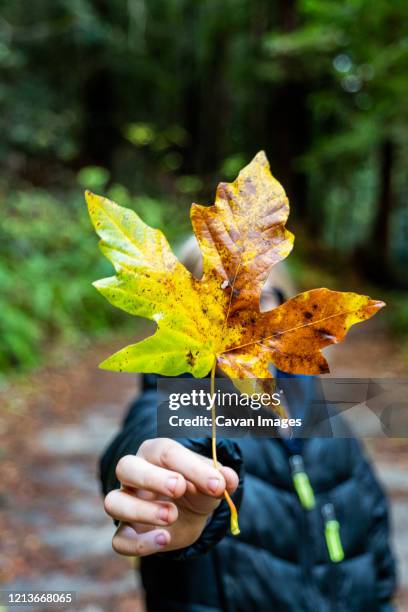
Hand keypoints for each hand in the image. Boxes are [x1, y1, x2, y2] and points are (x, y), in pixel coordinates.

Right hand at [104, 438, 238, 556]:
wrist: (188, 513)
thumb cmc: (196, 487)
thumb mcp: (211, 481)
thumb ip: (220, 479)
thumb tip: (229, 479)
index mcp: (155, 453)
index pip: (166, 452)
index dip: (191, 467)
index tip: (216, 484)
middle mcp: (134, 474)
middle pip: (126, 466)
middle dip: (151, 477)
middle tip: (179, 488)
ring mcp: (126, 503)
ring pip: (114, 502)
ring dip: (141, 510)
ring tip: (171, 516)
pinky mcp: (127, 533)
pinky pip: (119, 540)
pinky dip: (140, 543)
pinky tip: (164, 539)